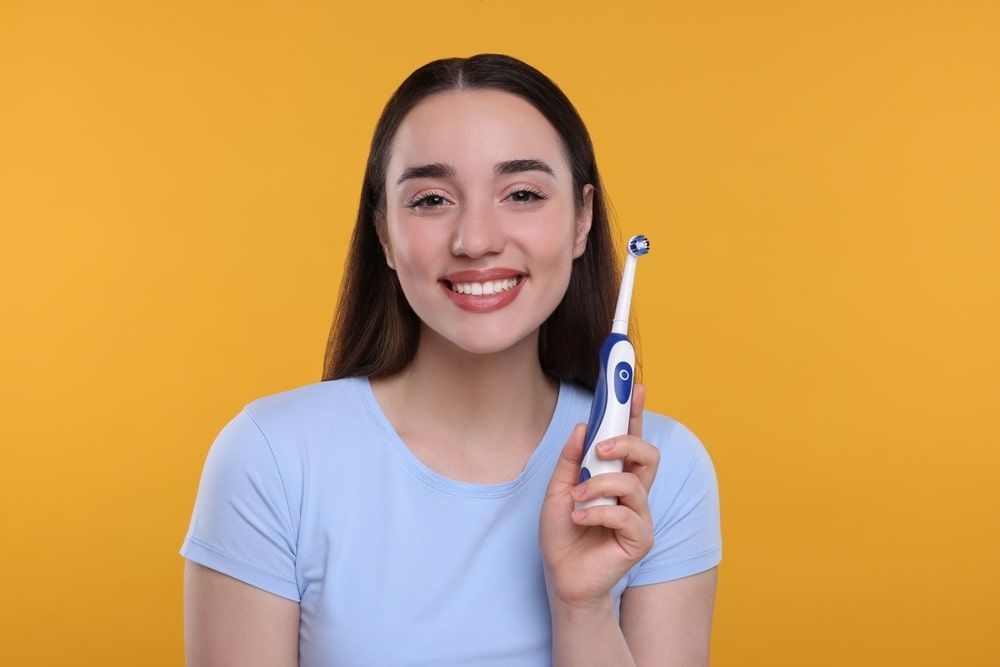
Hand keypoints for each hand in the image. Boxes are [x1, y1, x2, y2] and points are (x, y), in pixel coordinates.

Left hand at [538, 383, 660, 610]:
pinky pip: (626, 515)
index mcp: (616, 476)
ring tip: (576, 498)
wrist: (562, 577)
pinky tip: (580, 520)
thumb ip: (572, 460)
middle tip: (601, 447)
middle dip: (627, 442)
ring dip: (599, 486)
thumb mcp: (558, 489)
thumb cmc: (563, 534)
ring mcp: (640, 515)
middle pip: (648, 453)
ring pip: (633, 483)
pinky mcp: (640, 538)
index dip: (636, 412)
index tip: (636, 385)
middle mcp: (633, 492)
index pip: (631, 438)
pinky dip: (597, 513)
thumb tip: (583, 428)